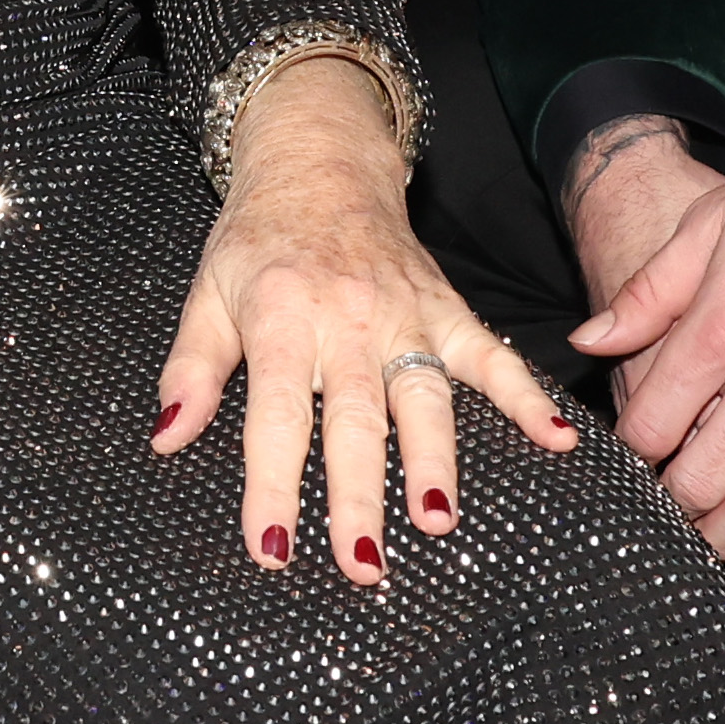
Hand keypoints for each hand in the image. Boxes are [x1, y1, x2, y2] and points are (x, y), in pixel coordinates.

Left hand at [154, 56, 577, 581]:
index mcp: (280, 320)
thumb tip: (166, 438)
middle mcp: (346, 321)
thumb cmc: (257, 240)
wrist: (320, 161)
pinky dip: (527, 395)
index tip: (272, 548)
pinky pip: (492, 355)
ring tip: (437, 522)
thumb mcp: (207, 293)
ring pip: (422, 396)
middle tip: (361, 563)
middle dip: (356, 495)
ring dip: (432, 461)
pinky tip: (559, 440)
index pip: (274, 415)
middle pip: (352, 419)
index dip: (271, 484)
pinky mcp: (447, 309)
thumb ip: (190, 369)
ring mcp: (404, 314)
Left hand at [562, 116, 724, 545]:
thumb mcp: (710, 224)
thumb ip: (647, 293)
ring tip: (706, 551)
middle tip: (656, 520)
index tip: (621, 467)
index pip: (651, 428)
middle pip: (700, 482)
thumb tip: (588, 341)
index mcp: (719, 333)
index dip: (629, 456)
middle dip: (669, 511)